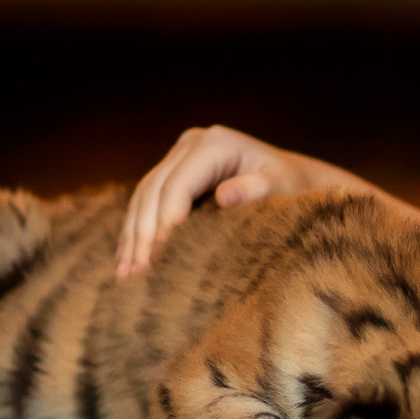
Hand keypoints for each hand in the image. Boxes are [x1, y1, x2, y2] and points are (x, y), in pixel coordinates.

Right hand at [113, 126, 368, 278]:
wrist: (294, 181)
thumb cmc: (292, 188)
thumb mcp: (282, 187)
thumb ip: (256, 190)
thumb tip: (224, 196)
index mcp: (215, 143)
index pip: (179, 185)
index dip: (165, 222)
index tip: (158, 258)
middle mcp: (191, 143)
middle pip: (154, 190)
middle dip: (143, 234)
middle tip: (135, 274)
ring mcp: (179, 156)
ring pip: (143, 196)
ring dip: (132, 236)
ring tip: (125, 275)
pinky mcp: (173, 172)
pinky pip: (146, 202)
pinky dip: (135, 232)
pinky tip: (126, 260)